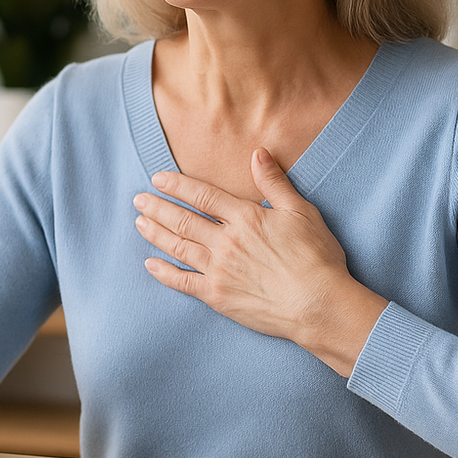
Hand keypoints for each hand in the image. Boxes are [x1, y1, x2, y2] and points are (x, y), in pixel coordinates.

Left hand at [132, 148, 386, 375]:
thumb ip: (274, 182)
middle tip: (139, 199)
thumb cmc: (316, 258)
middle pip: (183, 219)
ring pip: (178, 247)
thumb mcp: (301, 211)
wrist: (318, 305)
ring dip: (155, 233)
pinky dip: (164, 272)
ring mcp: (218, 270)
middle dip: (157, 207)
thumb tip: (258, 153)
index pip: (202, 195)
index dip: (178, 185)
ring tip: (139, 223)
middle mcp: (225, 241)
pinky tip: (150, 264)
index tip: (158, 178)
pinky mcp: (217, 297)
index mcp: (245, 217)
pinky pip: (182, 282)